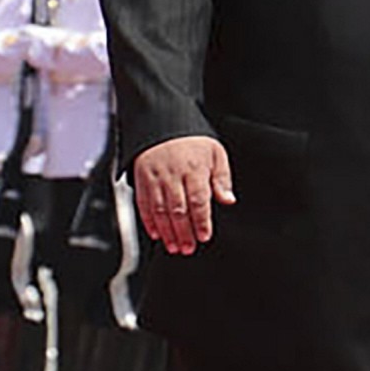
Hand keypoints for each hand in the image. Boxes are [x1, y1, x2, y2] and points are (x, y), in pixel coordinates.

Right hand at [133, 131, 234, 252]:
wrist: (163, 123)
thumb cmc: (192, 141)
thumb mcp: (215, 153)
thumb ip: (222, 178)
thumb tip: (228, 199)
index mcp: (194, 169)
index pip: (198, 200)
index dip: (201, 221)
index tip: (204, 236)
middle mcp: (173, 175)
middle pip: (178, 209)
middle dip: (184, 232)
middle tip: (188, 248)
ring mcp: (155, 178)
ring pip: (160, 210)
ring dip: (167, 232)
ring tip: (174, 246)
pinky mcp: (141, 179)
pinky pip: (143, 204)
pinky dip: (149, 221)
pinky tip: (157, 233)